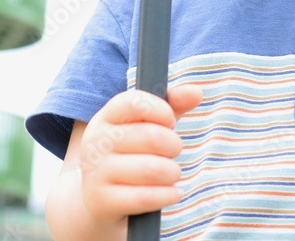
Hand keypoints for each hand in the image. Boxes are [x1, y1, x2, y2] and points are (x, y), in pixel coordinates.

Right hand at [78, 85, 202, 224]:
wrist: (98, 202)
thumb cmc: (131, 156)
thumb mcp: (148, 127)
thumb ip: (172, 106)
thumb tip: (197, 91)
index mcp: (106, 118)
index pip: (134, 102)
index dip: (160, 110)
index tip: (169, 121)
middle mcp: (96, 143)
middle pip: (152, 136)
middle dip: (173, 146)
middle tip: (172, 152)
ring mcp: (96, 173)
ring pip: (153, 169)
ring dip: (172, 173)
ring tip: (171, 174)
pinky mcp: (103, 202)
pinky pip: (147, 197)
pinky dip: (168, 195)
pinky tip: (172, 193)